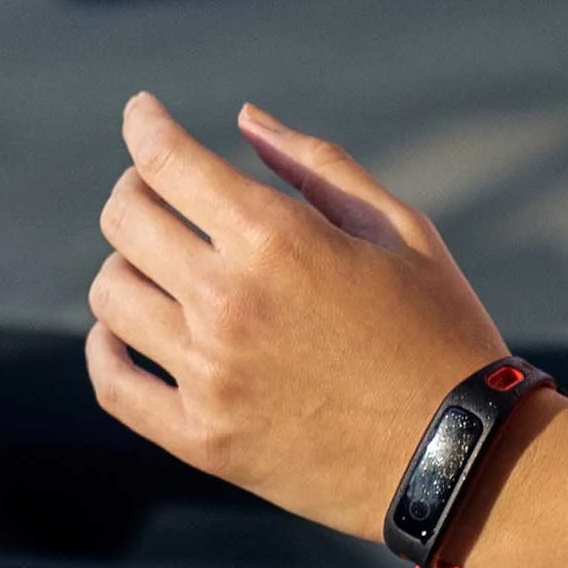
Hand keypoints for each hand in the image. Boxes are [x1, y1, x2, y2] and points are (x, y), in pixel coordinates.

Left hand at [84, 92, 512, 538]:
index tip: (142, 112)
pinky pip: (115, 384)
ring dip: (127, 263)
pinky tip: (126, 330)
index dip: (145, 124)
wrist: (461, 455)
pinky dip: (106, 348)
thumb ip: (317, 164)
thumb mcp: (400, 229)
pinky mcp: (203, 440)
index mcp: (277, 240)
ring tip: (159, 263)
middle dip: (136, 187)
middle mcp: (228, 302)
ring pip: (112, 294)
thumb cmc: (441, 330)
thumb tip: (244, 120)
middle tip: (160, 189)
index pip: (167, 161)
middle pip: (126, 219)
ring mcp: (209, 375)